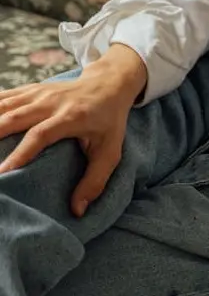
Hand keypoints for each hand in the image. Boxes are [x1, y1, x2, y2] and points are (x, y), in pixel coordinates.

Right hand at [0, 42, 146, 215]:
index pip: (40, 135)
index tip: (3, 173)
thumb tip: (77, 210)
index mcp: (71, 117)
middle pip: (15, 116)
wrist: (108, 84)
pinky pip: (4, 97)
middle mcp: (51, 102)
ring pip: (5, 105)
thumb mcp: (111, 151)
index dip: (21, 153)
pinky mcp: (30, 90)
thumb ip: (95, 180)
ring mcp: (38, 93)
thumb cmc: (109, 122)